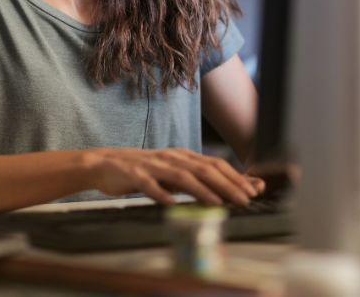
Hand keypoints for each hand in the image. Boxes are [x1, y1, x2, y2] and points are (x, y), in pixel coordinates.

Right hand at [85, 147, 265, 205]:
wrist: (106, 163)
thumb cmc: (144, 170)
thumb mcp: (172, 172)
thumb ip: (197, 179)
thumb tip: (228, 190)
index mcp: (182, 156)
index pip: (214, 164)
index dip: (235, 176)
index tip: (254, 190)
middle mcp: (171, 158)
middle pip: (203, 169)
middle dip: (226, 184)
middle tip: (245, 200)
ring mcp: (153, 166)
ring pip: (181, 176)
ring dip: (201, 190)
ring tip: (217, 203)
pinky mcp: (134, 175)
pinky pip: (149, 185)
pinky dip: (161, 194)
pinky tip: (171, 203)